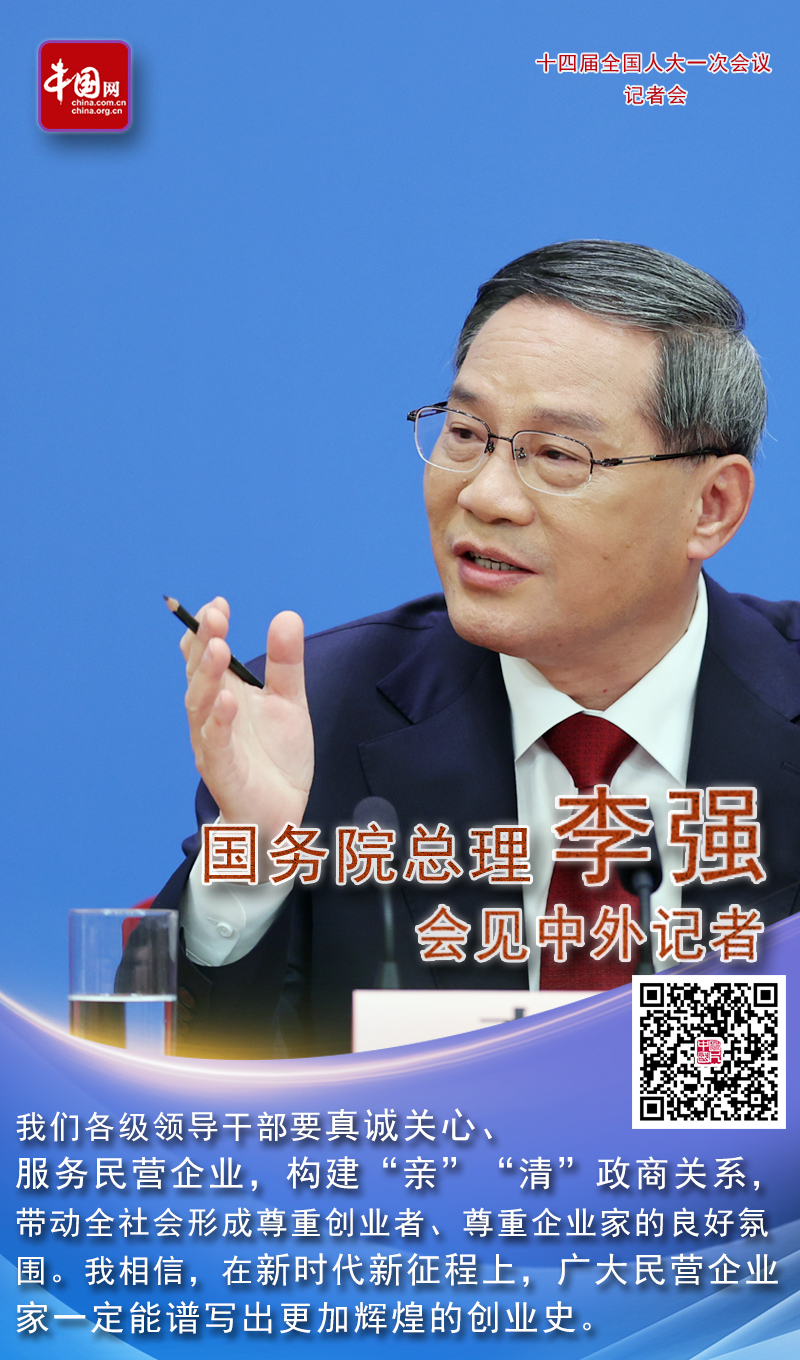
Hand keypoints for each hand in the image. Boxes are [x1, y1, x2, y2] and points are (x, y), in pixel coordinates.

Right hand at [181, 598, 312, 870]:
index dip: (207, 631)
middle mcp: (211, 717)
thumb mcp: (289, 702)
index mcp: (224, 696)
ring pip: (199, 707)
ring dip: (205, 677)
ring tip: (215, 648)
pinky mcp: (223, 773)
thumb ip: (286, 663)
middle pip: (199, 676)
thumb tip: (287, 615)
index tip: (219, 604)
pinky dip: (218, 723)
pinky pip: (215, 746)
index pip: (206, 658)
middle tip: (214, 617)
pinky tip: (226, 701)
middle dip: (203, 645)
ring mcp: (213, 744)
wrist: (283, 813)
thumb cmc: (277, 758)